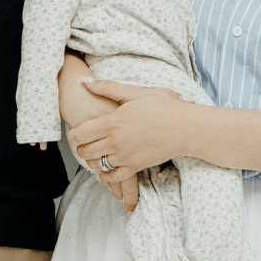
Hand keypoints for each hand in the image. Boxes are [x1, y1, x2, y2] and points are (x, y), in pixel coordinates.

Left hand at [69, 80, 190, 183]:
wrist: (186, 128)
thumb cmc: (164, 106)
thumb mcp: (135, 92)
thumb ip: (107, 88)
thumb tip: (82, 82)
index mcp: (112, 122)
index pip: (80, 133)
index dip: (74, 133)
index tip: (78, 130)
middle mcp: (115, 141)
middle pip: (84, 151)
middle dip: (81, 147)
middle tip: (86, 142)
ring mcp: (125, 157)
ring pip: (95, 165)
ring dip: (92, 159)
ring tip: (97, 152)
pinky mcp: (135, 167)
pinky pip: (112, 177)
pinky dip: (105, 174)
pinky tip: (107, 166)